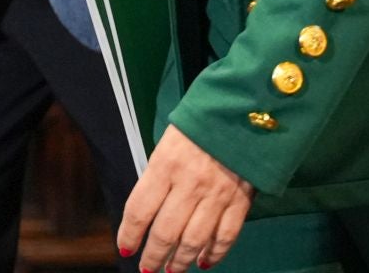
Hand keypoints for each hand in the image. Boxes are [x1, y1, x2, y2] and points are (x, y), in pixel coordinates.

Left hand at [116, 125, 253, 270]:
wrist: (243, 111)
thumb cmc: (200, 126)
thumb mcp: (168, 144)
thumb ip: (159, 176)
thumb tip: (149, 212)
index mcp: (165, 165)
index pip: (140, 209)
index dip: (130, 234)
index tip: (126, 247)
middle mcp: (189, 183)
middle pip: (166, 232)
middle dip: (154, 256)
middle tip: (148, 269)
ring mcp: (216, 194)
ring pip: (194, 240)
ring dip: (180, 261)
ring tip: (171, 271)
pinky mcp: (240, 200)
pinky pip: (225, 236)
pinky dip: (215, 253)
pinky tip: (204, 261)